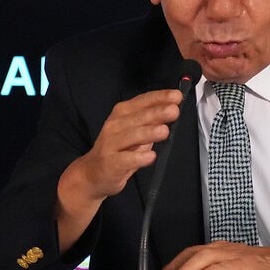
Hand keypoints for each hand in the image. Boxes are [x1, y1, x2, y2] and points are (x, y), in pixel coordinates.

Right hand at [70, 88, 184, 200]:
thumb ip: (153, 121)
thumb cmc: (120, 149)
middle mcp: (114, 125)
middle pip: (138, 117)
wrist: (93, 173)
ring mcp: (110, 144)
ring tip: (164, 131)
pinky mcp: (110, 163)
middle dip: (156, 113)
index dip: (159, 98)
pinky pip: (125, 159)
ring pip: (131, 136)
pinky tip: (151, 156)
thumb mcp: (137, 131)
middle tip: (174, 111)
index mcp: (122, 113)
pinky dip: (139, 158)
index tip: (177, 96)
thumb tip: (173, 109)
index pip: (142, 101)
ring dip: (148, 132)